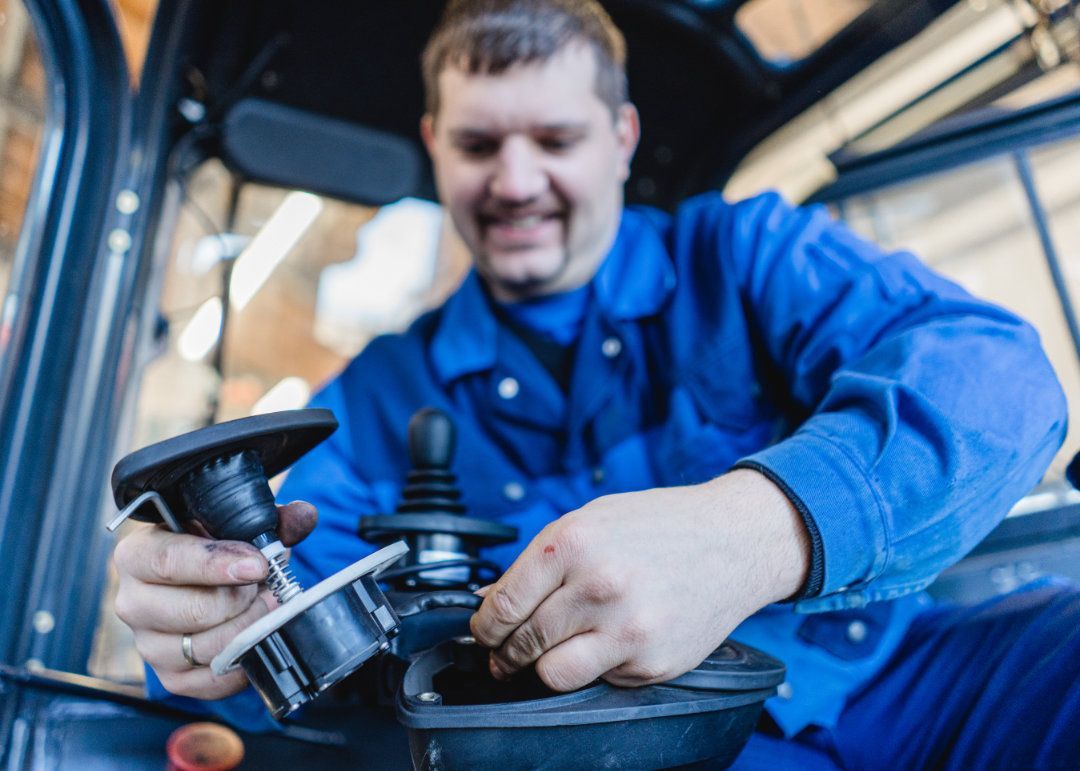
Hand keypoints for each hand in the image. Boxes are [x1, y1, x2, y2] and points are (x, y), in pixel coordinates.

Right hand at [112, 501, 316, 698]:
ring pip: (205, 648)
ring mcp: (148, 644)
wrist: (207, 586)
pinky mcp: (170, 676)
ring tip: (265, 608)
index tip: (257, 566)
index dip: (216, 564)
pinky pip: (211, 680)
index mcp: (138, 556)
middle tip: (265, 588)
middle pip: (192, 611)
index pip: (168, 561)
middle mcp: (133, 602)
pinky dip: (242, 661)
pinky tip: (255, 637)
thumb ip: (269, 520)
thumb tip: (303, 516)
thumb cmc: (216, 551)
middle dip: (243, 601)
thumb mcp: (236, 527)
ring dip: (247, 628)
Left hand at [469, 469, 809, 691]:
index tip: (485, 632)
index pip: (502, 606)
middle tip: (507, 650)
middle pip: (522, 643)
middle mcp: (598, 587)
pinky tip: (609, 641)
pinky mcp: (652, 662)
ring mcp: (627, 630)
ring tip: (550, 653)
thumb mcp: (590, 520)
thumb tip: (490, 601)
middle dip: (507, 651)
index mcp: (573, 543)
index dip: (484, 627)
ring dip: (544, 666)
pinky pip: (599, 680)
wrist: (734, 540)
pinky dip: (596, 667)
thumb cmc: (660, 525)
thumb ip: (538, 561)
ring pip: (552, 674)